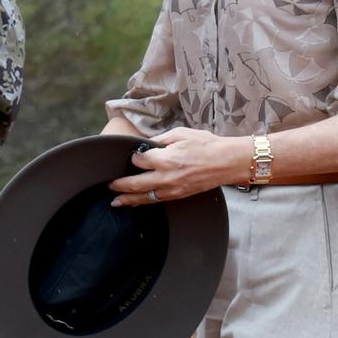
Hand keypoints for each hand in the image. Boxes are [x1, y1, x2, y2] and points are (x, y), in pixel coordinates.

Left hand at [108, 128, 247, 205]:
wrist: (228, 162)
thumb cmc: (207, 145)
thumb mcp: (181, 134)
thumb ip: (161, 140)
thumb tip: (148, 144)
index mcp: (165, 158)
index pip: (139, 160)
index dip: (133, 158)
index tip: (133, 156)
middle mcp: (166, 176)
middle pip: (135, 183)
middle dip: (120, 185)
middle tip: (110, 184)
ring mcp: (172, 189)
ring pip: (144, 197)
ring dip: (128, 199)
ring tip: (116, 201)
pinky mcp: (179, 195)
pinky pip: (157, 201)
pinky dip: (144, 202)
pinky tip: (137, 203)